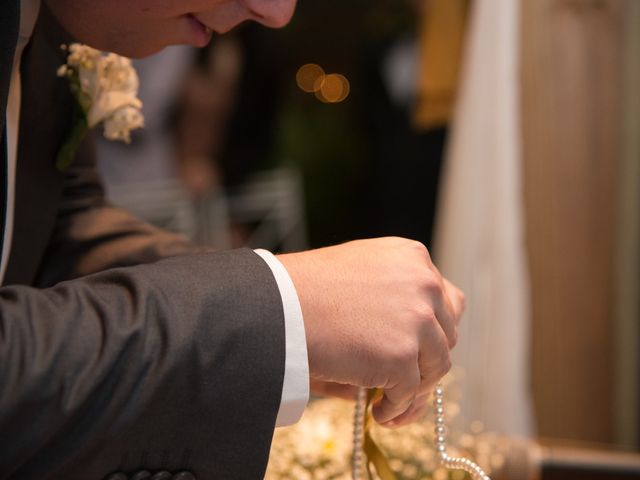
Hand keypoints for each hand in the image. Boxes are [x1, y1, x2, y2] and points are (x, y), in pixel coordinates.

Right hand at [278, 237, 463, 426]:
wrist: (277, 304)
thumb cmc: (304, 291)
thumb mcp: (357, 277)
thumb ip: (390, 305)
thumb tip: (406, 356)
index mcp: (411, 257)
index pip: (447, 301)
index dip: (436, 330)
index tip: (421, 351)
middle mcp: (423, 283)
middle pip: (446, 336)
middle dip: (427, 361)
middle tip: (406, 383)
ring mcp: (416, 320)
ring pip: (436, 367)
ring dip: (415, 389)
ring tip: (390, 403)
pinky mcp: (401, 356)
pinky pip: (410, 394)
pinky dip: (396, 409)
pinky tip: (377, 412)